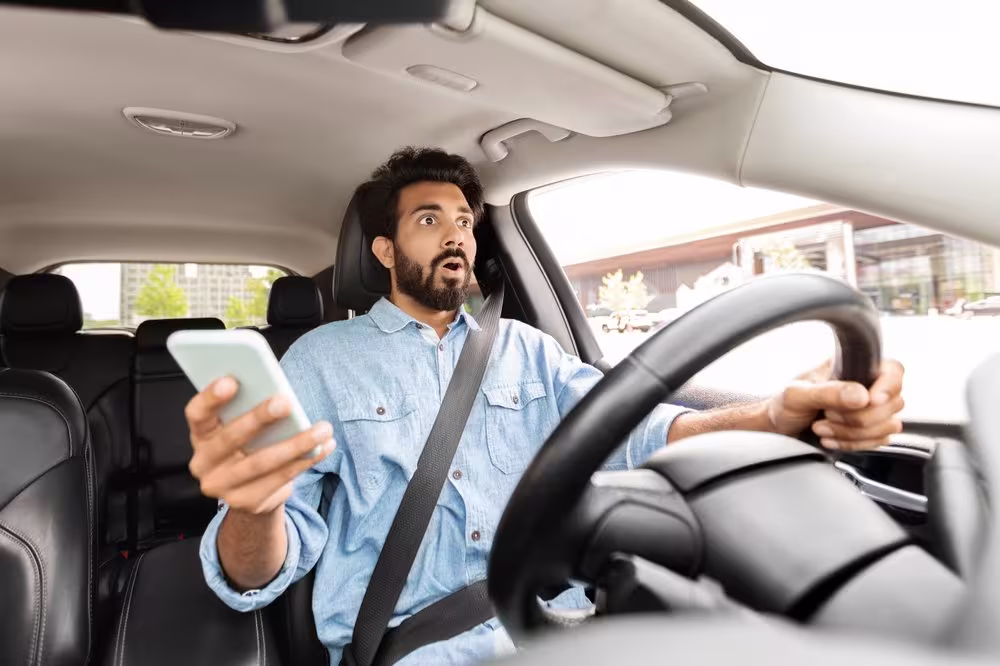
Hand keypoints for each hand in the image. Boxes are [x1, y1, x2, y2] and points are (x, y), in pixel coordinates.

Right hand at [185, 377, 335, 514]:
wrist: (248, 493)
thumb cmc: (247, 446)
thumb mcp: (238, 428)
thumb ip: (247, 410)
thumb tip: (276, 392)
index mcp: (200, 435)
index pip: (196, 414)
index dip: (210, 398)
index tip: (231, 381)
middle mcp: (204, 463)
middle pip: (230, 438)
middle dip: (260, 418)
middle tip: (286, 402)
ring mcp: (223, 486)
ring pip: (262, 462)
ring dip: (296, 443)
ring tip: (322, 429)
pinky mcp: (247, 502)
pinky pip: (281, 478)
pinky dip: (306, 460)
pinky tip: (324, 446)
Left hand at [767, 359, 904, 450]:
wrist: (777, 429)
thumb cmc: (783, 405)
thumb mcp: (796, 395)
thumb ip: (828, 392)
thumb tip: (861, 395)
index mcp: (852, 367)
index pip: (892, 369)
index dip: (888, 386)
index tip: (871, 400)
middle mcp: (866, 386)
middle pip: (894, 402)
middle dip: (858, 417)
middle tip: (827, 415)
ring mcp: (870, 410)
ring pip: (889, 425)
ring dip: (853, 433)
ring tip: (823, 427)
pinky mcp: (868, 431)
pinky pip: (880, 441)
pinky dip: (854, 444)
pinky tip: (830, 438)